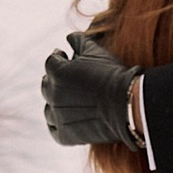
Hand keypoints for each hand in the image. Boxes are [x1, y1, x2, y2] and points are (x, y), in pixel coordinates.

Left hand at [42, 35, 142, 151]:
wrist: (126, 105)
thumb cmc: (112, 74)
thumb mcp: (96, 51)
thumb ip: (78, 40)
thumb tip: (68, 37)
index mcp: (57, 72)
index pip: (51, 61)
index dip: (59, 57)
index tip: (64, 56)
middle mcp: (52, 94)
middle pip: (47, 84)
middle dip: (55, 78)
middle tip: (67, 78)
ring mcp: (57, 116)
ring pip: (48, 107)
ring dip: (55, 102)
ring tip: (68, 99)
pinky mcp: (64, 135)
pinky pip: (54, 129)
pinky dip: (58, 123)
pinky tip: (67, 118)